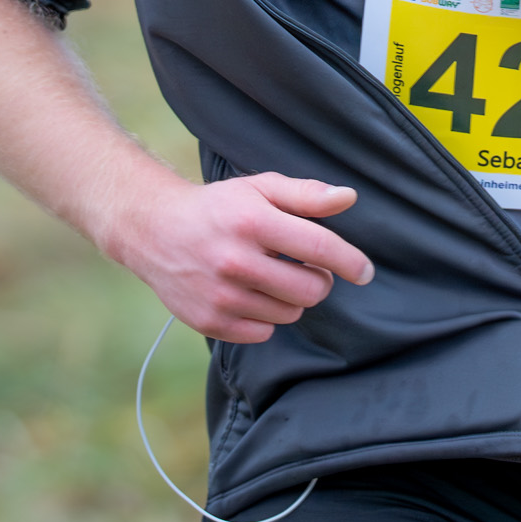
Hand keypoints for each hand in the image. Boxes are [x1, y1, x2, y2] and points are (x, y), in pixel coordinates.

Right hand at [106, 169, 374, 344]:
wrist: (155, 230)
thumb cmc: (219, 207)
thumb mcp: (261, 188)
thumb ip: (307, 194)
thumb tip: (349, 197)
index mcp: (253, 222)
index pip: (319, 248)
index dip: (351, 262)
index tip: (365, 272)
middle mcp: (235, 260)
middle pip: (311, 290)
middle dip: (320, 281)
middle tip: (307, 269)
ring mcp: (220, 295)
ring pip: (290, 313)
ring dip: (292, 299)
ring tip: (273, 277)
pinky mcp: (209, 321)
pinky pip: (263, 332)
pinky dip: (266, 317)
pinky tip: (251, 295)